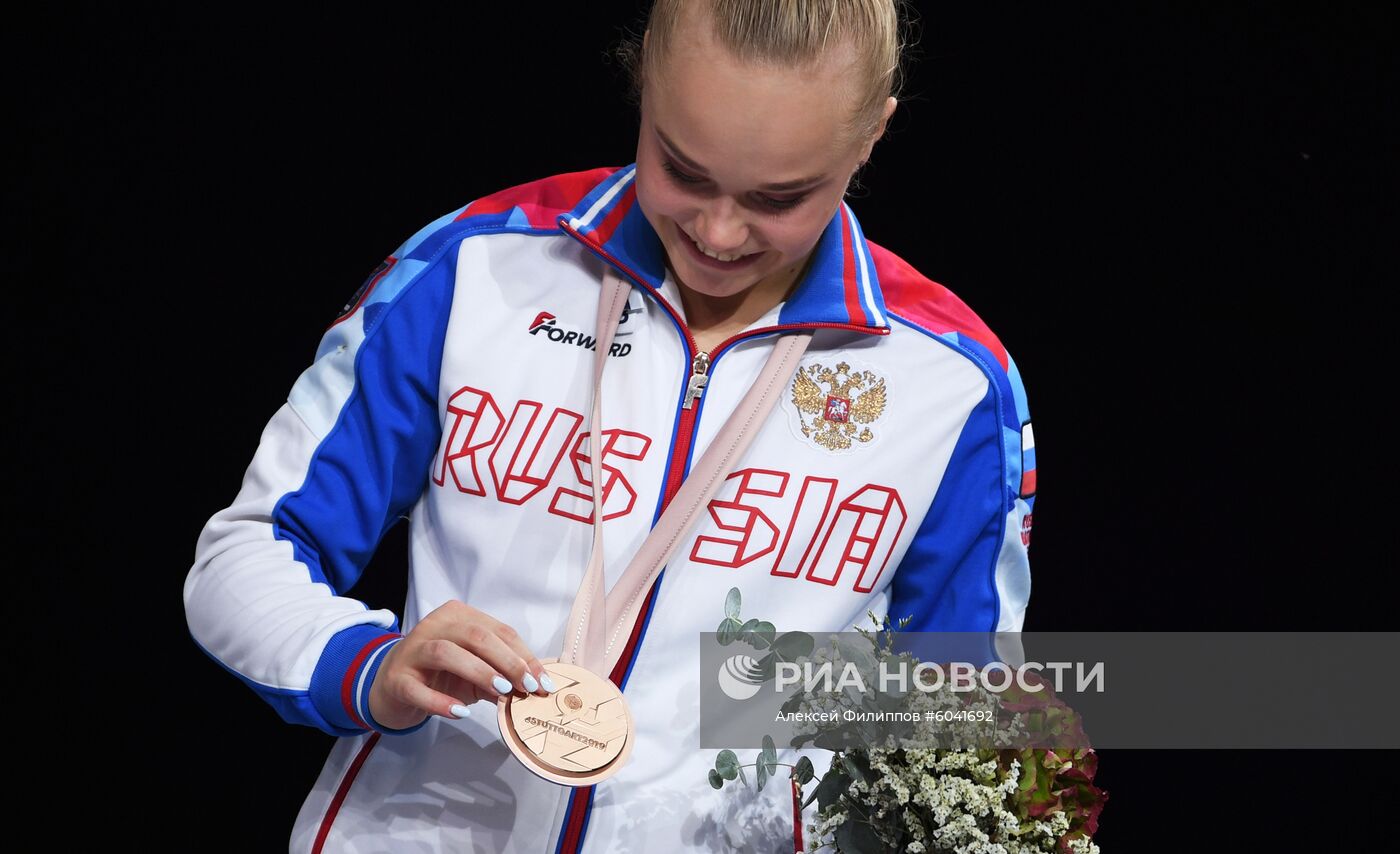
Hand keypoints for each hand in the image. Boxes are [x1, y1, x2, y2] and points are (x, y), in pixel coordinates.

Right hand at [367, 600, 553, 730]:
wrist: (392, 687)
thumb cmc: (440, 674)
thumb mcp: (474, 671)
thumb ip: (501, 674)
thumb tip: (535, 687)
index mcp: (458, 616)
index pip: (498, 631)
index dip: (524, 655)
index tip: (543, 681)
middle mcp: (434, 626)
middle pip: (475, 636)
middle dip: (507, 661)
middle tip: (527, 686)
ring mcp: (412, 651)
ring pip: (446, 652)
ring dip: (478, 671)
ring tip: (500, 692)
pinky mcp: (396, 678)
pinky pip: (417, 688)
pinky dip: (440, 701)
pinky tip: (460, 712)